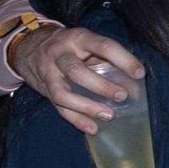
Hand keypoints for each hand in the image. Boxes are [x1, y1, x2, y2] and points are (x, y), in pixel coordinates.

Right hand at [10, 26, 144, 134]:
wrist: (28, 45)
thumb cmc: (71, 46)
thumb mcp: (87, 44)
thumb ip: (109, 61)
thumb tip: (135, 86)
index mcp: (78, 39)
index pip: (103, 46)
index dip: (123, 59)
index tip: (139, 73)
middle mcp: (60, 55)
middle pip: (76, 72)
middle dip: (101, 86)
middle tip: (122, 96)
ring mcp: (49, 73)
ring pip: (63, 93)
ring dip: (87, 107)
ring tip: (109, 115)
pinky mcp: (44, 89)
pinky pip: (58, 107)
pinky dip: (76, 120)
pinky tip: (92, 128)